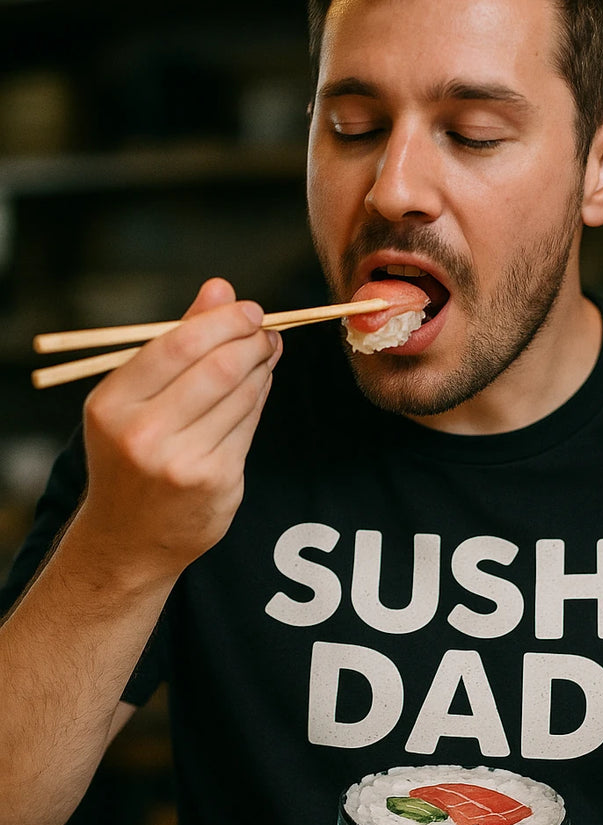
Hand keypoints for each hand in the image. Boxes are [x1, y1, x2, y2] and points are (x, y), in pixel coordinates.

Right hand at [78, 277, 280, 584]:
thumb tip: (220, 287)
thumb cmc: (130, 453)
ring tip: (264, 354)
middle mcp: (145, 434)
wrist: (128, 537)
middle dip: (252, 342)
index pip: (178, 346)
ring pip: (243, 396)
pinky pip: (250, 426)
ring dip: (262, 368)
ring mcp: (183, 463)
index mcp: (114, 404)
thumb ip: (176, 340)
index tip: (249, 310)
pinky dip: (259, 399)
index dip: (224, 321)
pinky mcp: (218, 483)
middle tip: (266, 331)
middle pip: (219, 368)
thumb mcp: (133, 397)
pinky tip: (257, 387)